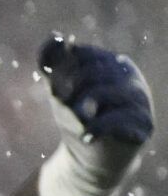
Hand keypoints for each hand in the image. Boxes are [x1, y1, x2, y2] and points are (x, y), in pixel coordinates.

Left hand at [35, 38, 152, 195]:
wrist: (91, 159)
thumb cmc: (76, 120)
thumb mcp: (60, 92)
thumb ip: (53, 65)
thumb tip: (53, 37)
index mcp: (112, 64)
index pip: (85, 54)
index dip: (63, 68)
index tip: (52, 86)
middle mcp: (131, 78)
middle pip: (95, 71)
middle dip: (70, 86)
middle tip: (59, 102)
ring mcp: (140, 100)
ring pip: (107, 92)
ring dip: (82, 106)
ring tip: (73, 119)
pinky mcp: (143, 124)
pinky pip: (119, 119)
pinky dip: (97, 127)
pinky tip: (85, 136)